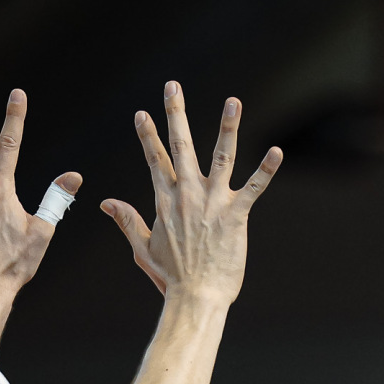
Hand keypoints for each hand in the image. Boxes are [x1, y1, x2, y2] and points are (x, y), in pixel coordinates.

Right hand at [102, 82, 281, 302]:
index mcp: (166, 201)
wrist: (196, 297)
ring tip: (233, 101)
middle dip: (176, 113)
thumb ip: (127, 221)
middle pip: (181, 146)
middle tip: (173, 86)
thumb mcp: (143, 248)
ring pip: (222, 156)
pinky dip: (267, 170)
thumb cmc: (171, 277)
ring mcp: (213, 203)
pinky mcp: (236, 216)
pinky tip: (277, 151)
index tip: (142, 112)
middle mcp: (188, 195)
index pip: (155, 160)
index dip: (148, 135)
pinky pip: (255, 187)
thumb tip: (106, 202)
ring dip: (227, 127)